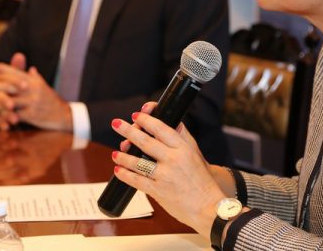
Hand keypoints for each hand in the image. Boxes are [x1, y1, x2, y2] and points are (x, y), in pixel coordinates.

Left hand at [0, 53, 72, 131]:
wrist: (63, 114)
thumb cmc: (51, 100)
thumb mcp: (44, 86)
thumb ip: (35, 77)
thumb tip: (31, 68)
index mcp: (34, 81)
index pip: (16, 72)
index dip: (3, 69)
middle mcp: (32, 90)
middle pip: (10, 86)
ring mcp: (32, 102)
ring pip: (10, 102)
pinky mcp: (32, 115)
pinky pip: (15, 115)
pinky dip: (4, 117)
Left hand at [110, 108, 225, 238]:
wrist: (208, 207)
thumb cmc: (201, 179)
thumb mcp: (195, 153)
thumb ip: (182, 137)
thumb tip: (172, 121)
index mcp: (183, 148)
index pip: (162, 129)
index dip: (147, 120)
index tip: (136, 115)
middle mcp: (173, 160)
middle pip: (146, 142)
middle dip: (129, 131)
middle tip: (116, 123)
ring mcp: (165, 176)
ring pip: (138, 162)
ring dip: (124, 156)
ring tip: (115, 153)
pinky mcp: (158, 192)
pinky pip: (137, 181)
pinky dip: (125, 175)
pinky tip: (118, 171)